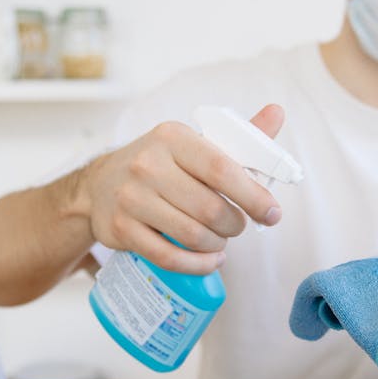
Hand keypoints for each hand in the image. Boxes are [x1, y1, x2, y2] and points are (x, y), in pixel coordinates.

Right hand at [83, 104, 285, 274]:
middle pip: (209, 208)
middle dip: (235, 224)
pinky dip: (196, 265)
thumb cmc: (160, 164)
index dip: (253, 195)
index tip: (272, 213)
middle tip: (238, 226)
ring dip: (217, 245)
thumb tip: (278, 113)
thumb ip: (238, 135)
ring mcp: (131, 198)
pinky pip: (168, 257)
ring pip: (191, 235)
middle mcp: (148, 165)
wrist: (99, 184)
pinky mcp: (120, 229)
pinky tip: (209, 260)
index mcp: (172, 137)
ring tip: (220, 240)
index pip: (221, 169)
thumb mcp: (194, 144)